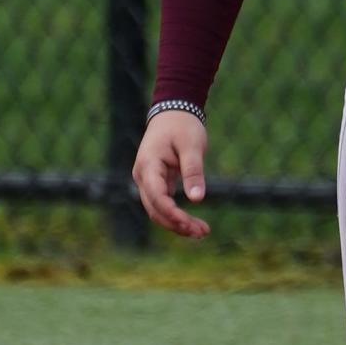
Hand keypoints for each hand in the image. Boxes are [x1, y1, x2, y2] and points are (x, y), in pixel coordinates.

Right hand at [132, 111, 210, 238]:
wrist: (174, 112)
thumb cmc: (183, 126)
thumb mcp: (192, 146)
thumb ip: (193, 172)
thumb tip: (197, 199)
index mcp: (148, 165)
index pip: (156, 196)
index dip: (172, 213)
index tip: (190, 224)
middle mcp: (143, 175)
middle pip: (155, 209)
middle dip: (177, 224)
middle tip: (202, 233)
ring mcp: (147, 180)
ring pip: (158, 210)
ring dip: (177, 223)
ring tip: (202, 232)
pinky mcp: (156, 183)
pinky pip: (163, 204)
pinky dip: (177, 215)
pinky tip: (194, 224)